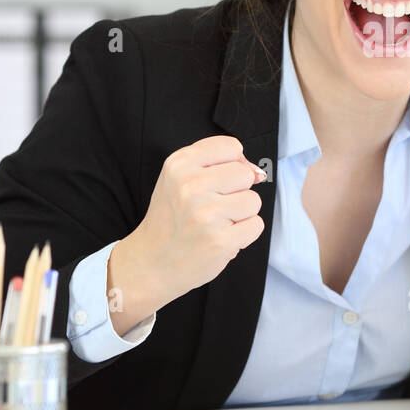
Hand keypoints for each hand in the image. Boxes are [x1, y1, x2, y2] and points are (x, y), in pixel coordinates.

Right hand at [109, 136, 265, 330]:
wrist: (151, 262)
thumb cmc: (172, 219)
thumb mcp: (180, 179)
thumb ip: (218, 164)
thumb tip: (258, 172)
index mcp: (178, 164)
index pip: (231, 146)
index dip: (232, 164)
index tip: (217, 181)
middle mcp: (190, 186)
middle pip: (245, 174)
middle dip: (237, 191)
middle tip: (213, 208)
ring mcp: (205, 214)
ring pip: (253, 200)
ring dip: (241, 214)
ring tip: (216, 224)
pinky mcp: (220, 240)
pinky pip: (256, 225)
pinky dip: (244, 234)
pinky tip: (221, 238)